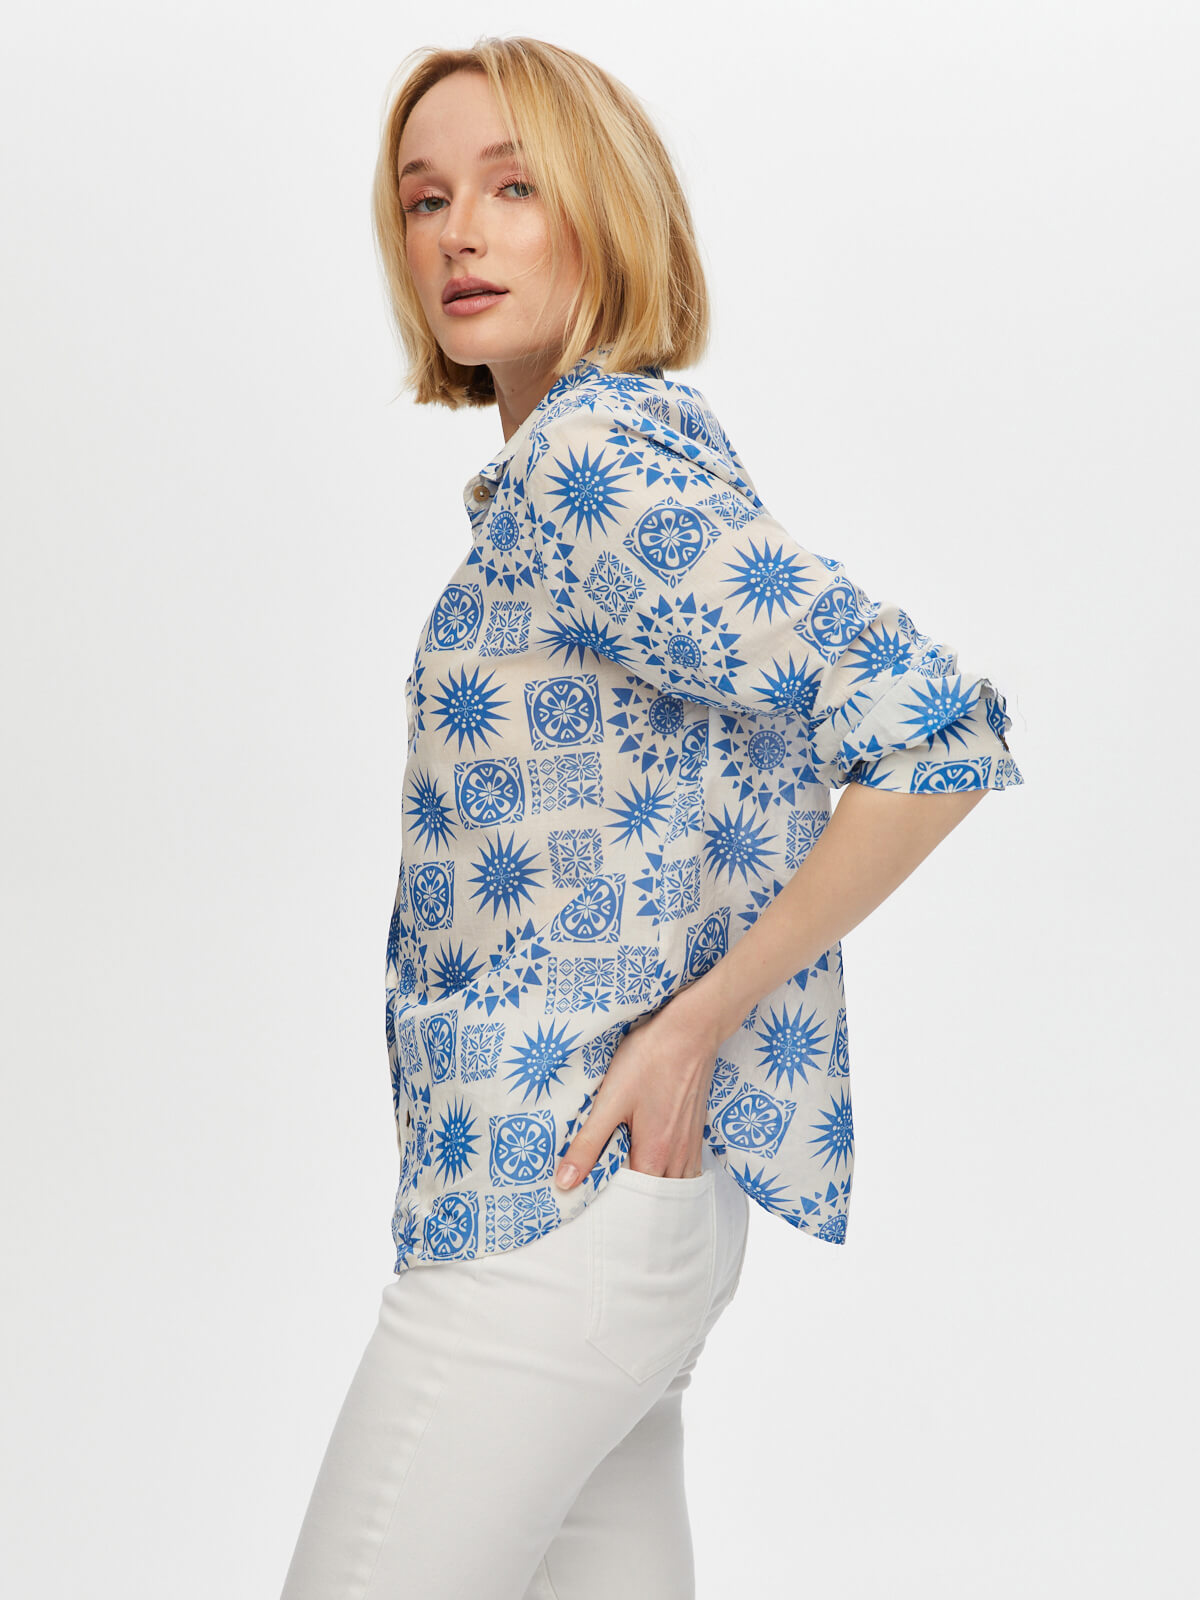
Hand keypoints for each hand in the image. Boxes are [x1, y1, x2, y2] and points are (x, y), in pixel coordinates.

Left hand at [553, 987, 721, 1188]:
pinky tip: (655, 1165)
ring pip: (676, 1186)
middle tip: (611, 1202)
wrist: (691, 1030)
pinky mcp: (696, 1130)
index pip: (635, 1202)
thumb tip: (564, 1182)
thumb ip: (588, 1144)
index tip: (595, 1208)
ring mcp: (691, 1144)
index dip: (616, 1209)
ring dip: (656, 1194)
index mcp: (654, 1154)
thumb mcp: (610, 1101)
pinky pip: (687, 1169)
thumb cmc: (649, 1060)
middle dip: (636, 1205)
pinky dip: (671, 1177)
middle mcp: (678, 1157)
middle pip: (658, 1199)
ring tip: (631, 1189)